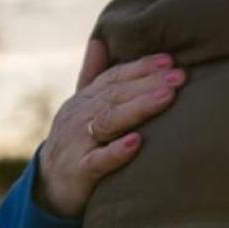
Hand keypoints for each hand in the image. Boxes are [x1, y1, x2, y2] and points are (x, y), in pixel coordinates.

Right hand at [35, 38, 186, 217]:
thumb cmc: (76, 142)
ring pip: (109, 121)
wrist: (48, 187)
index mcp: (84, 99)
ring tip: (166, 97)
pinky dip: (116, 152)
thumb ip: (92, 75)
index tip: (170, 60)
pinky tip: (136, 143)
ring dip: (138, 108)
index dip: (141, 67)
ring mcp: (78, 143)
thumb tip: (99, 39)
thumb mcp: (81, 107)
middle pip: (115, 95)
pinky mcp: (78, 171)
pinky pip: (98, 160)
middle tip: (180, 77)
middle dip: (148, 83)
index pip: (114, 77)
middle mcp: (80, 116)